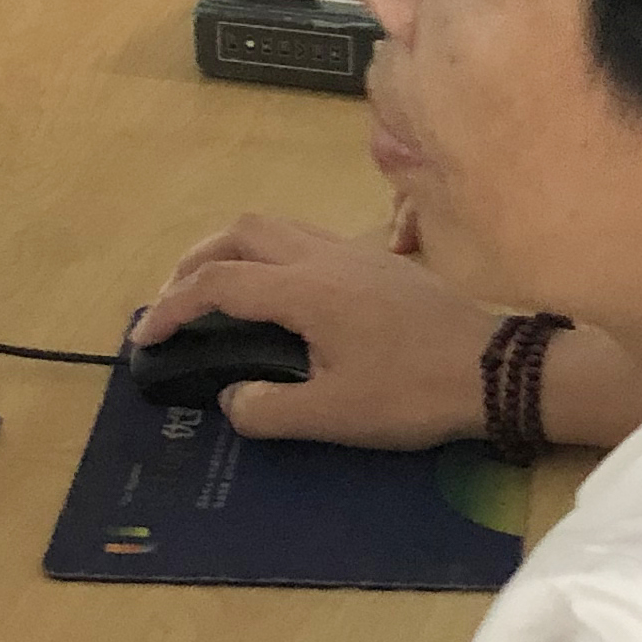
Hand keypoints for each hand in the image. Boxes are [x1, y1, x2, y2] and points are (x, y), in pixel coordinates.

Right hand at [134, 212, 491, 447]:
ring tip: (216, 290)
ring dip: (233, 249)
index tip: (147, 338)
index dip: (173, 308)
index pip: (218, 284)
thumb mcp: (335, 415)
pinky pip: (305, 237)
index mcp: (304, 290)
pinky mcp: (378, 260)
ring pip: (275, 226)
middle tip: (175, 302)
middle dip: (195, 260)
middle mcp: (323, 256)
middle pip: (240, 231)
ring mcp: (354, 252)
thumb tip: (231, 398)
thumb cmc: (413, 392)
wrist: (494, 367)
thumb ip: (269, 409)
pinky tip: (277, 292)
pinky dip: (270, 253)